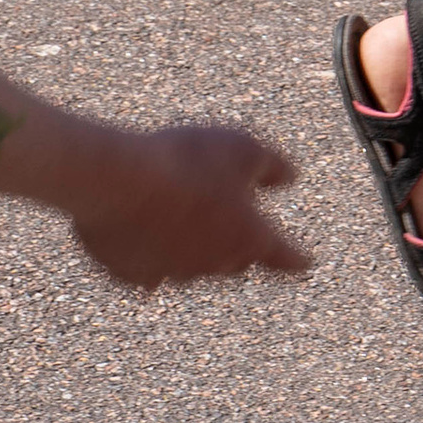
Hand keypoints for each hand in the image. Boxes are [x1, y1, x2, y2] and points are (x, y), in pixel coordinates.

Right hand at [68, 121, 310, 289]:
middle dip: (236, 244)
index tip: (306, 263)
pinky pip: (147, 268)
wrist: (116, 184)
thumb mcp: (242, 148)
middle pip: (235, 259)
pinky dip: (150, 252)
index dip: (297, 257)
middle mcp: (214, 265)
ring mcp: (170, 274)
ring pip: (190, 265)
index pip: (284, 256)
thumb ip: (271, 166)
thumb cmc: (186, 162)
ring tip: (177, 212)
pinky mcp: (131, 274)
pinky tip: (139, 226)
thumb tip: (290, 177)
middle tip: (226, 215)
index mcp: (249, 238)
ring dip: (191, 246)